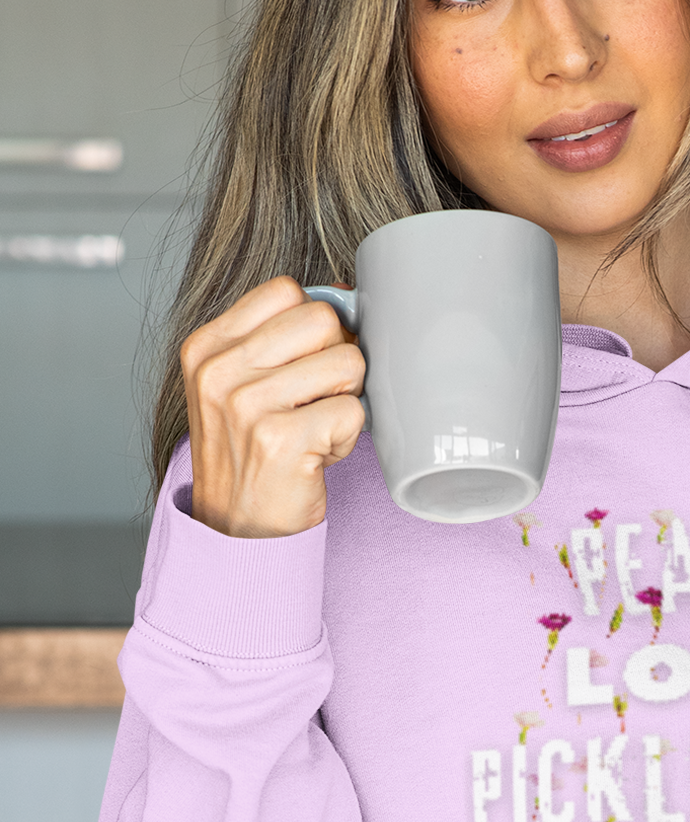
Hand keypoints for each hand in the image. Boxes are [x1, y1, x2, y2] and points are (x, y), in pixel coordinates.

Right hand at [182, 275, 365, 537]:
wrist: (235, 531)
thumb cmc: (250, 455)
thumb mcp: (240, 385)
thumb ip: (276, 339)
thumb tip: (344, 295)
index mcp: (206, 347)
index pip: (287, 290)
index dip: (314, 326)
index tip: (305, 365)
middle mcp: (219, 371)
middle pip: (323, 319)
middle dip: (336, 361)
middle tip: (314, 403)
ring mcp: (247, 405)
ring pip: (348, 362)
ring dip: (344, 402)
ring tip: (312, 431)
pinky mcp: (281, 440)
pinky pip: (352, 411)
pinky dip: (346, 439)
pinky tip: (316, 457)